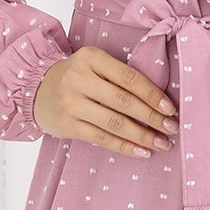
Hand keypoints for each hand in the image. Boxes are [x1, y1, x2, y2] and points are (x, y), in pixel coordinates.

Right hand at [34, 45, 178, 157]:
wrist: (36, 89)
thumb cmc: (77, 76)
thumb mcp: (94, 65)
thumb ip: (120, 76)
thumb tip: (160, 100)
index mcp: (91, 58)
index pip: (129, 77)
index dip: (152, 94)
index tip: (171, 108)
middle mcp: (79, 79)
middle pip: (123, 101)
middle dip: (152, 117)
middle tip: (172, 128)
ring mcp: (71, 103)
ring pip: (114, 123)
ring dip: (142, 136)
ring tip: (162, 144)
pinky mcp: (67, 125)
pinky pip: (102, 138)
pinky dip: (125, 147)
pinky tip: (142, 152)